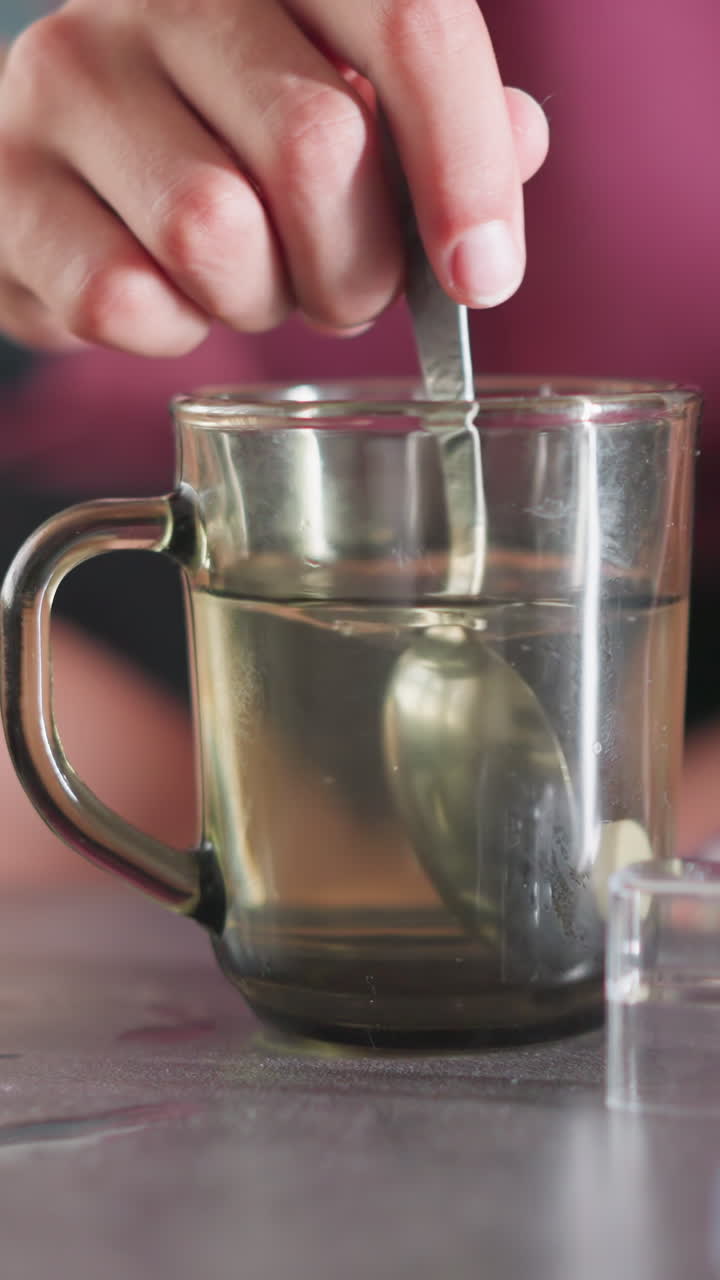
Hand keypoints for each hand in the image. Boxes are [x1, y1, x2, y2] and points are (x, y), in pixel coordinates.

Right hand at [0, 0, 548, 355]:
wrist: (67, 181)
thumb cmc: (224, 148)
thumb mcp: (344, 119)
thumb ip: (434, 126)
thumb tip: (520, 141)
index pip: (408, 23)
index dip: (465, 162)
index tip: (482, 275)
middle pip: (316, 146)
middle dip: (355, 266)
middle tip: (343, 292)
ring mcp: (71, 78)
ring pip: (214, 232)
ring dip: (255, 301)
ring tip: (243, 285)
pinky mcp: (10, 182)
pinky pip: (128, 299)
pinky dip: (172, 333)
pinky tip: (166, 299)